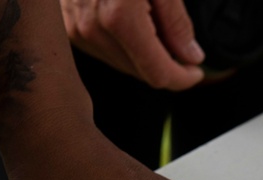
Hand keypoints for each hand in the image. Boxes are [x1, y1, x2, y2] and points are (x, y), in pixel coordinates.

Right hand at [62, 0, 204, 89]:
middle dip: (166, 65)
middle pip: (140, 73)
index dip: (182, 78)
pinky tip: (134, 23)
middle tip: (182, 47)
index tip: (196, 70)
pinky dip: (124, 44)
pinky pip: (102, 49)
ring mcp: (75, 29)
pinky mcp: (67, 25)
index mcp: (119, 18)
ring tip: (156, 25)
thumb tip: (190, 58)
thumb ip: (176, 22)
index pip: (158, 74)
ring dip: (144, 55)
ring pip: (121, 64)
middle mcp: (91, 29)